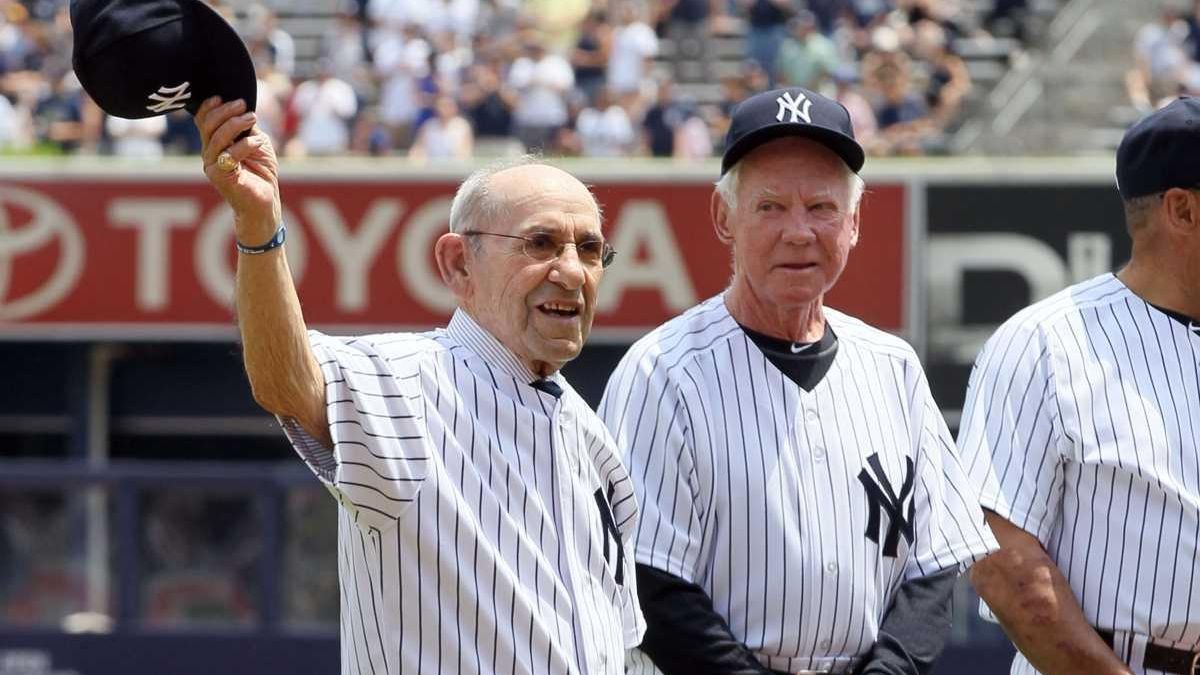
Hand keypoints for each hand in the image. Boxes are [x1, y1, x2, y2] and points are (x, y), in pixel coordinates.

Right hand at [196, 96, 281, 240]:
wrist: (264, 202)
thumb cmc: (261, 172)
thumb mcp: (256, 143)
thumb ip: (247, 128)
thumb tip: (244, 108)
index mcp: (213, 144)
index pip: (203, 121)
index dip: (209, 107)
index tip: (222, 96)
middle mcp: (208, 154)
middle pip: (207, 126)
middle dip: (224, 112)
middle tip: (242, 105)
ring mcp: (212, 166)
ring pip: (216, 138)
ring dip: (235, 124)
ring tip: (252, 118)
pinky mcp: (220, 177)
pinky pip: (229, 155)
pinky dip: (245, 144)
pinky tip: (257, 142)